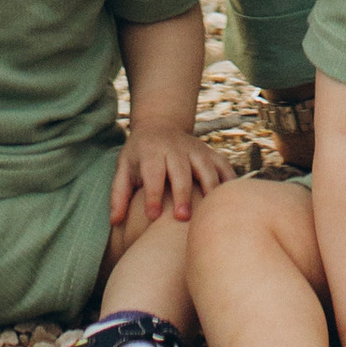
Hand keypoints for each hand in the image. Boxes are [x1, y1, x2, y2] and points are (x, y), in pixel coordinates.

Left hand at [110, 126, 225, 229]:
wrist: (160, 125)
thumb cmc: (139, 155)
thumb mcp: (124, 168)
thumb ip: (119, 194)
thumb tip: (115, 222)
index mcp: (151, 152)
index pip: (153, 173)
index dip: (153, 194)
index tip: (152, 216)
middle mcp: (175, 148)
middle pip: (181, 170)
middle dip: (182, 193)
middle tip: (182, 218)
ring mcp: (196, 149)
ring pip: (206, 167)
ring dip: (209, 188)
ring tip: (209, 212)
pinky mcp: (210, 152)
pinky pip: (224, 166)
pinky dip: (230, 181)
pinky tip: (231, 201)